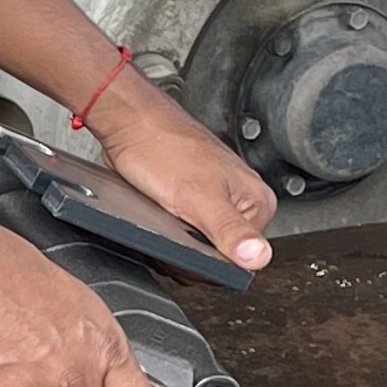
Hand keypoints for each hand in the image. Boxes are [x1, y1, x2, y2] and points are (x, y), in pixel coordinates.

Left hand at [85, 65, 276, 272]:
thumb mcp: (199, 198)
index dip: (208, 263)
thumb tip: (258, 256)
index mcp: (257, 203)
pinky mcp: (190, 197)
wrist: (128, 123)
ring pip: (197, 243)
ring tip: (161, 216)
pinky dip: (166, 229)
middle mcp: (241, 200)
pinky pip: (181, 229)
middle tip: (169, 226)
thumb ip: (230, 231)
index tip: (185, 249)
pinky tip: (155, 215)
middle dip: (190, 252)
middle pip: (218, 253)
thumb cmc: (162, 147)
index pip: (240, 260)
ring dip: (175, 242)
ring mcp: (215, 198)